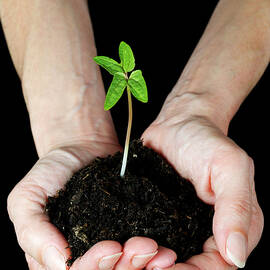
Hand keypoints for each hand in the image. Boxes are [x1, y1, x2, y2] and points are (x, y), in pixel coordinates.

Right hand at [8, 140, 176, 269]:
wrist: (81, 148)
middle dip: (124, 267)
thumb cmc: (51, 171)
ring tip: (156, 249)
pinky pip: (141, 246)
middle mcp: (85, 253)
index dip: (93, 267)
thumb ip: (33, 231)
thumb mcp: (27, 197)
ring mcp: (109, 241)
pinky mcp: (127, 227)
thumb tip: (59, 262)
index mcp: (56, 256)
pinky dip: (155, 253)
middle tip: (143, 248)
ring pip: (126, 266)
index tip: (111, 247)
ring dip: (143, 263)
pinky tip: (167, 250)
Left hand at [142, 93, 263, 268]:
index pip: (218, 264)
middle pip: (191, 265)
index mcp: (233, 224)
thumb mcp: (229, 166)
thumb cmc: (206, 139)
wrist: (178, 123)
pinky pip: (152, 236)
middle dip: (168, 269)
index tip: (164, 267)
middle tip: (142, 264)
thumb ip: (237, 208)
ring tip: (129, 254)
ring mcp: (181, 223)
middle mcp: (207, 229)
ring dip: (148, 261)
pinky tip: (125, 244)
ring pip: (168, 256)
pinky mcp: (160, 213)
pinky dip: (139, 245)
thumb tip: (236, 255)